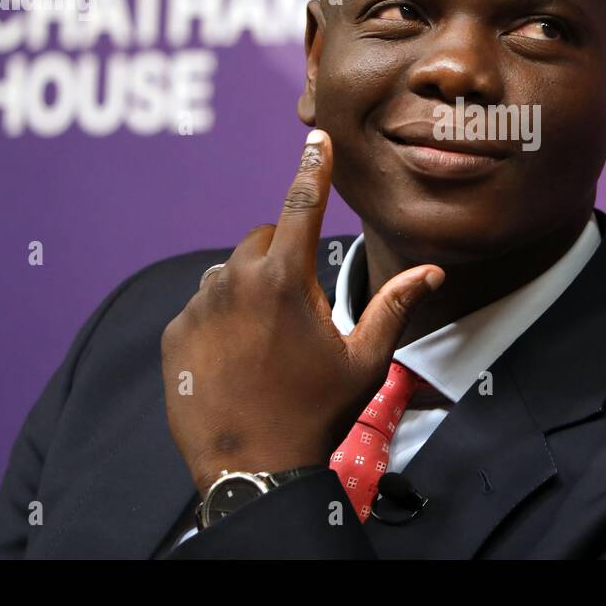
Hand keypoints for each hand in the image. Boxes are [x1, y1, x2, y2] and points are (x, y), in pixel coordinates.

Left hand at [160, 129, 444, 494]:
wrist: (253, 469)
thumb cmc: (316, 414)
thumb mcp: (365, 360)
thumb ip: (394, 306)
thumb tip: (431, 272)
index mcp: (286, 279)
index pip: (301, 203)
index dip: (313, 167)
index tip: (316, 137)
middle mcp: (235, 281)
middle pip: (262, 239)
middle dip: (282, 256)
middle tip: (301, 307)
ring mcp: (198, 307)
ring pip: (229, 274)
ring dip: (249, 289)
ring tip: (268, 342)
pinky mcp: (175, 334)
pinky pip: (202, 307)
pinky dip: (221, 320)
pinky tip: (238, 359)